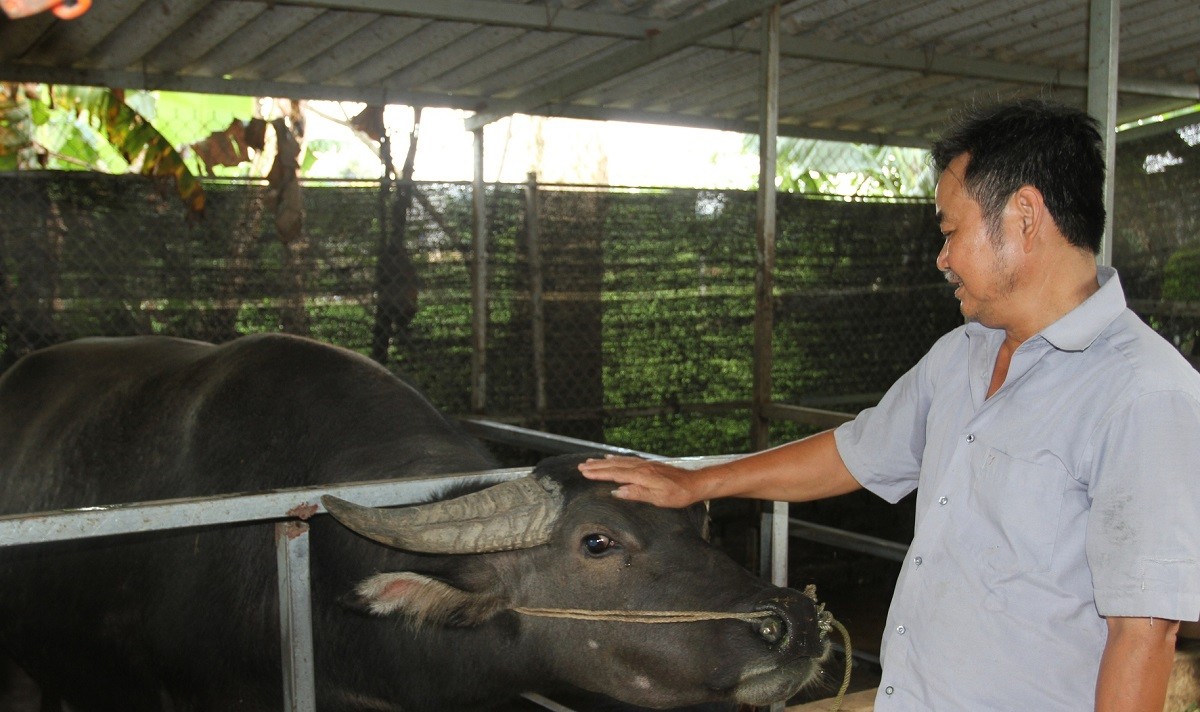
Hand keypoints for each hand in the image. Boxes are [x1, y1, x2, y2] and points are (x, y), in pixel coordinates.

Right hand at [577, 455, 701, 507]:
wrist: (695, 483)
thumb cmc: (678, 494)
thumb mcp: (658, 499)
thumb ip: (637, 493)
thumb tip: (617, 492)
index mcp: (642, 476)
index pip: (615, 474)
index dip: (599, 474)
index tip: (584, 473)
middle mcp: (641, 467)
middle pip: (615, 466)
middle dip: (597, 466)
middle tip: (581, 466)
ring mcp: (645, 464)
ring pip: (620, 461)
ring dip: (604, 462)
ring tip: (590, 461)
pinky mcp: (649, 465)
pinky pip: (628, 460)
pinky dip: (616, 459)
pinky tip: (611, 458)